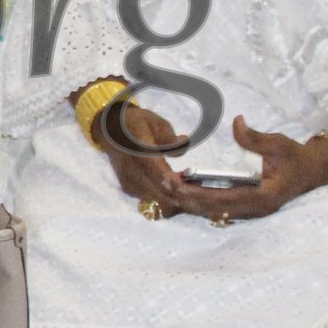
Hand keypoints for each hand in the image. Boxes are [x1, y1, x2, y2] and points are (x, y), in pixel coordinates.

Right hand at [96, 96, 203, 219]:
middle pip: (169, 200)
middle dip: (196, 204)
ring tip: (211, 202)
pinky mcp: (132, 190)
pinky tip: (192, 197)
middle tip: (219, 203)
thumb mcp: (155, 123)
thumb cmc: (134, 122)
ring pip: (164, 205)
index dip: (191, 192)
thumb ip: (170, 138)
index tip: (214, 195)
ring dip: (187, 205)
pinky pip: (157, 203)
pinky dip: (176, 203)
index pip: (167, 183)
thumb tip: (183, 144)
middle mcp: (135, 177)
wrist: (108, 129)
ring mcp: (132, 186)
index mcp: (141, 158)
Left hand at [176, 118, 327, 222]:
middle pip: (215, 209)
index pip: (225, 199)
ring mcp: (251, 211)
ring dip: (191, 201)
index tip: (178, 183)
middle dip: (188, 198)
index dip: (199, 193)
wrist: (311, 170)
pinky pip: (219, 207)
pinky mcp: (246, 208)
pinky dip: (200, 200)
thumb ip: (255, 137)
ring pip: (215, 211)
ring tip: (168, 186)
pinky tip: (183, 189)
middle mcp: (255, 209)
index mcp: (264, 197)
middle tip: (164, 183)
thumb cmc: (294, 156)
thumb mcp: (278, 143)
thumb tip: (236, 122)